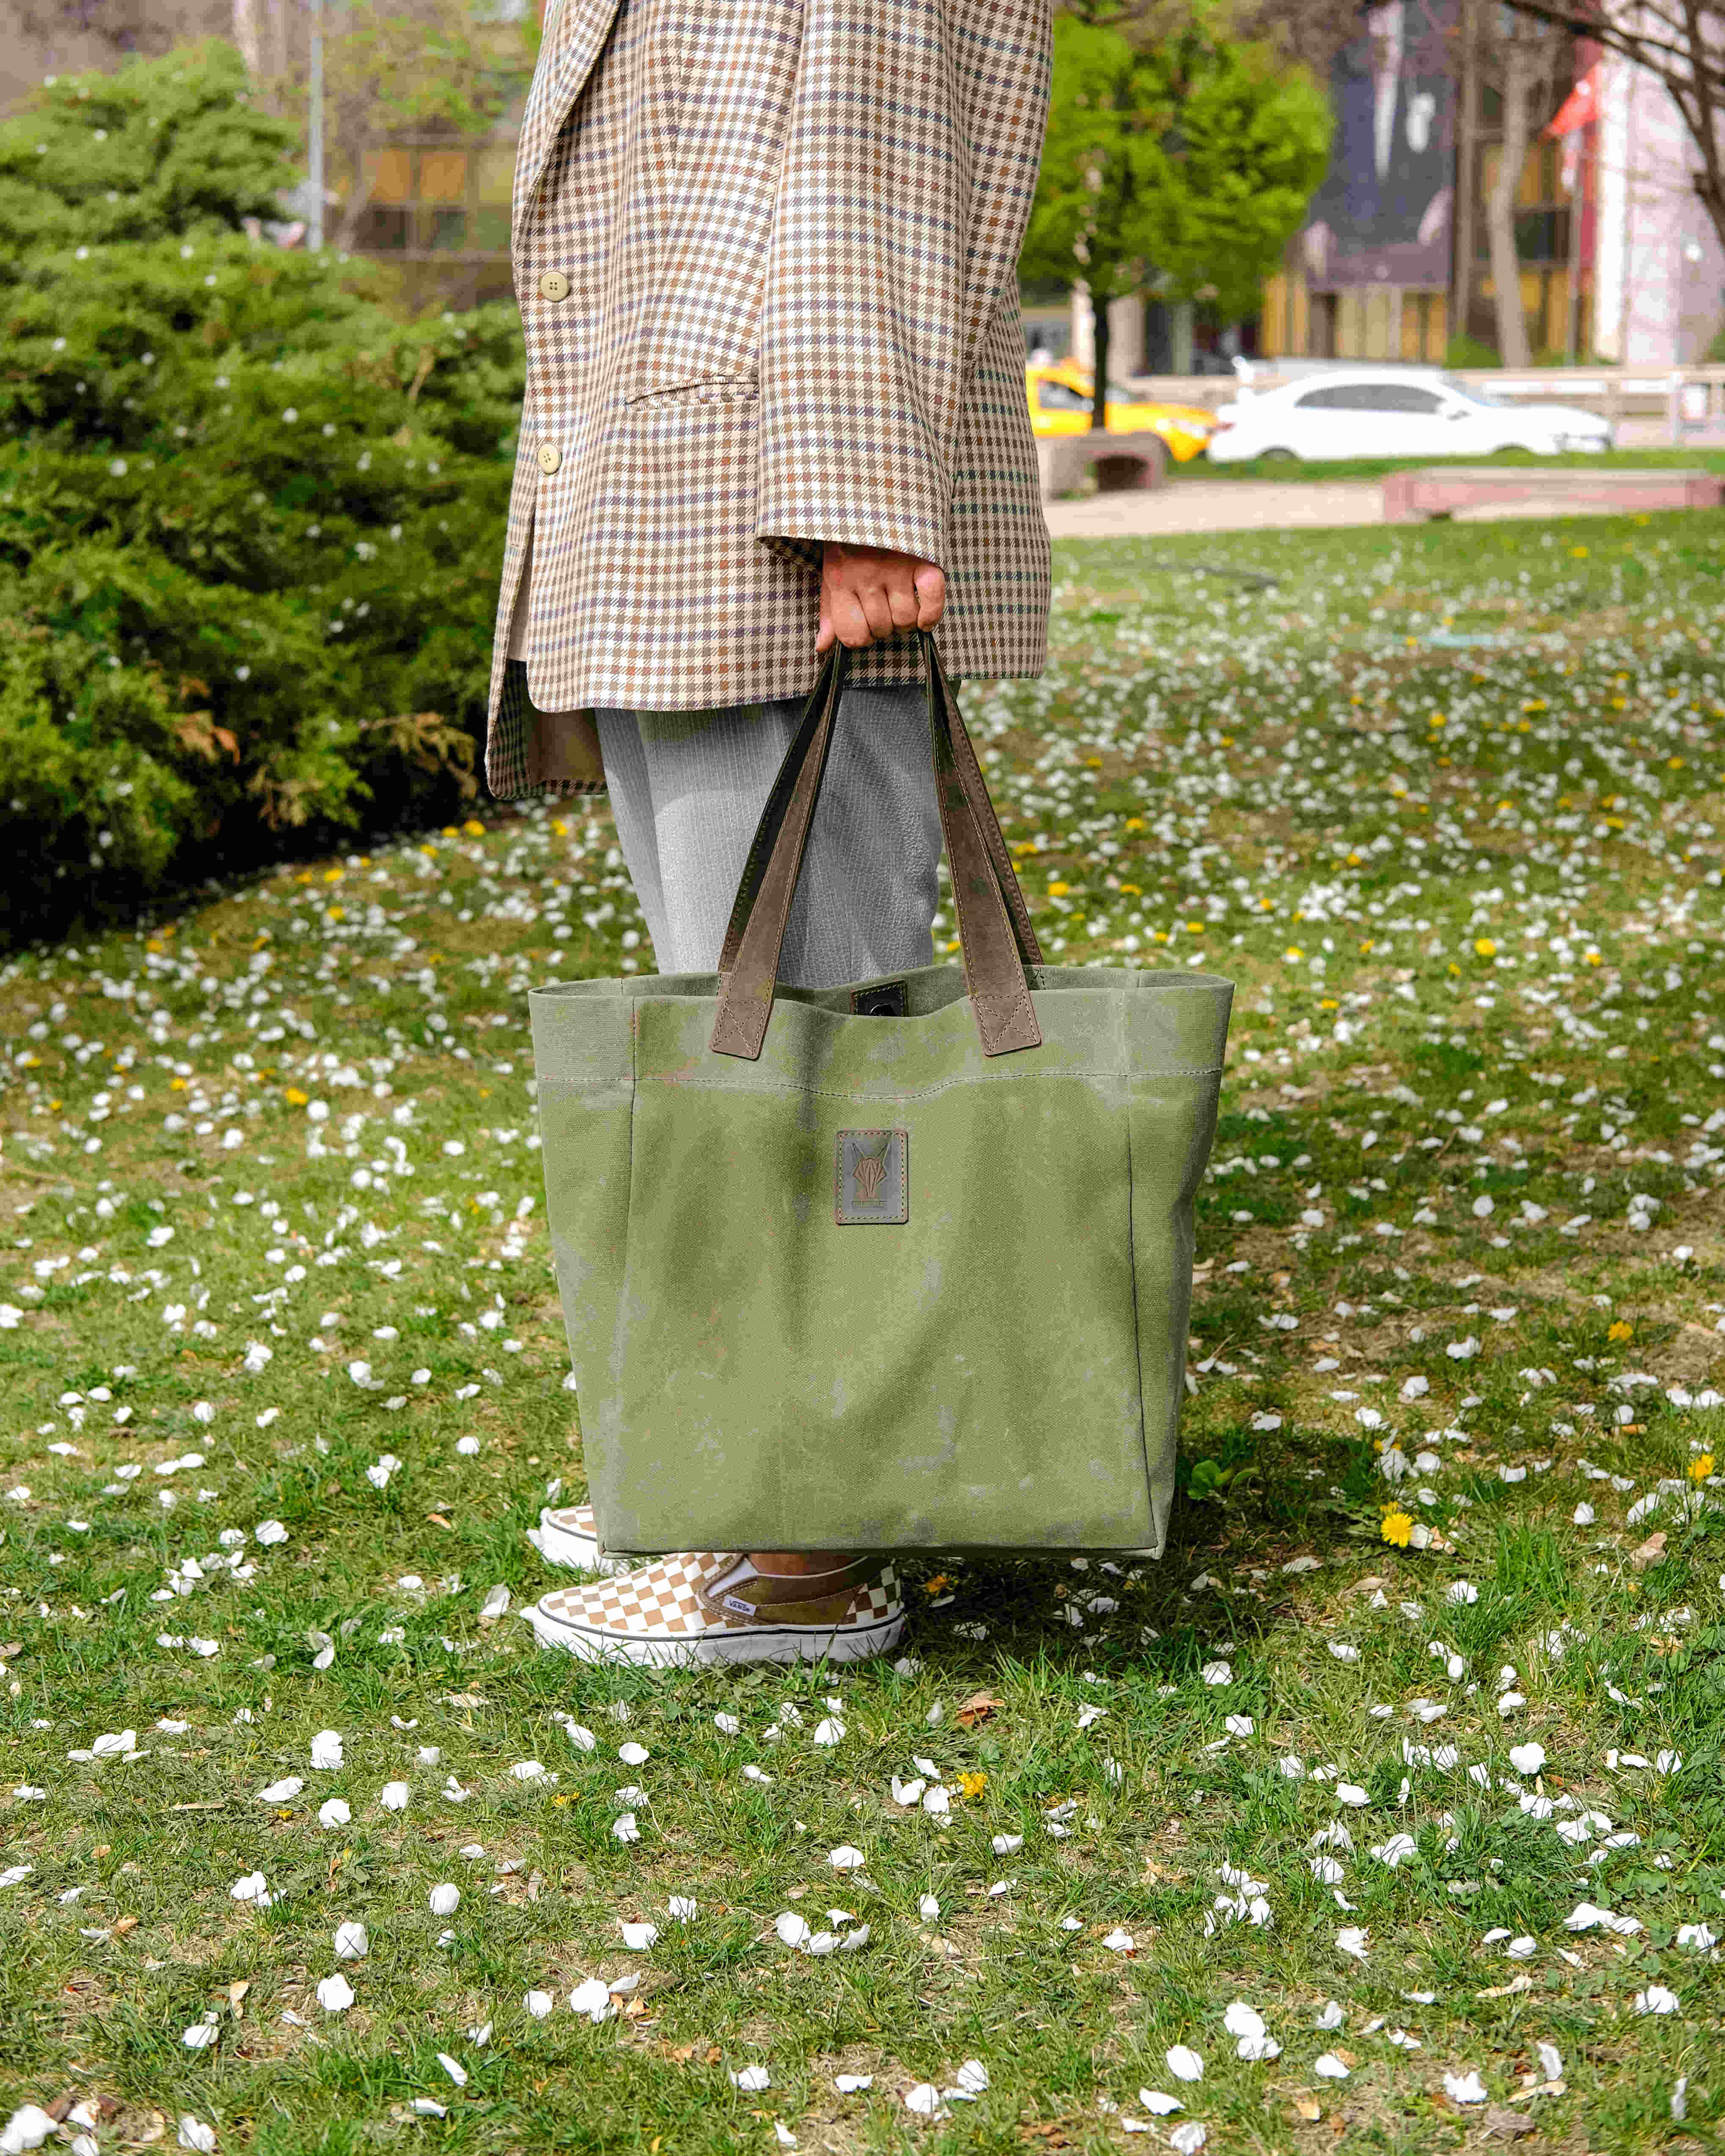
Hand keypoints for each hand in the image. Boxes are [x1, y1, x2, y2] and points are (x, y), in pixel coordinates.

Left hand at [816, 543, 944, 652]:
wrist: (871, 495)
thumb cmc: (851, 541)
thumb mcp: (832, 573)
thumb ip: (829, 612)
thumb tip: (823, 647)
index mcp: (840, 579)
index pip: (852, 635)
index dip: (861, 638)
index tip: (865, 626)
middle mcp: (867, 575)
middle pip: (881, 629)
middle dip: (884, 626)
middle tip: (884, 609)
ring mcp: (896, 567)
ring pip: (905, 619)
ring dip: (906, 620)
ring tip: (901, 604)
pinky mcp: (922, 559)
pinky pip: (932, 598)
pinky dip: (930, 614)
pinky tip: (924, 618)